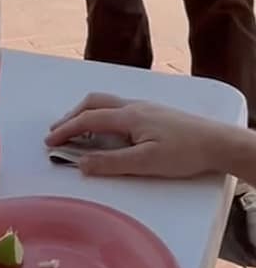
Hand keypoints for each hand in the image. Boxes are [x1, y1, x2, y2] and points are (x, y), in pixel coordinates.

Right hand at [44, 92, 227, 178]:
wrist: (216, 142)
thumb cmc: (184, 152)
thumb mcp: (146, 163)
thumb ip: (112, 163)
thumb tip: (81, 164)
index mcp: (127, 116)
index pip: (88, 119)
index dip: (66, 130)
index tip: (49, 141)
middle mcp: (132, 106)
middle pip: (92, 104)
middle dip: (71, 116)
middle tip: (56, 132)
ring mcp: (142, 108)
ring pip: (104, 103)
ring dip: (85, 113)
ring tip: (75, 129)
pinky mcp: (152, 113)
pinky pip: (116, 107)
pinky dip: (99, 114)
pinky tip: (104, 128)